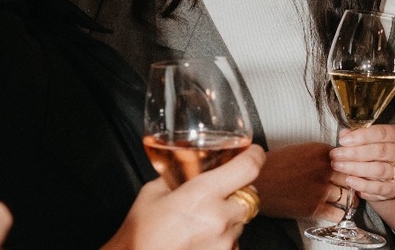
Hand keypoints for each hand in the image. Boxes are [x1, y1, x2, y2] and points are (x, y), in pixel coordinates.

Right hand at [103, 144, 264, 249]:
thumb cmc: (139, 236)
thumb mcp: (153, 194)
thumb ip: (177, 177)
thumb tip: (189, 167)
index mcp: (203, 195)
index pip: (248, 168)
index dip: (255, 156)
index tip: (255, 153)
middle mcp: (219, 218)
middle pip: (249, 195)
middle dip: (236, 193)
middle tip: (217, 196)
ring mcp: (224, 242)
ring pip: (242, 220)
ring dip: (229, 217)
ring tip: (202, 223)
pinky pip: (234, 241)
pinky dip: (223, 238)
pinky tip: (202, 238)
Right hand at [253, 143, 346, 221]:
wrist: (255, 182)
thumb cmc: (271, 165)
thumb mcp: (297, 150)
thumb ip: (316, 155)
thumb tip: (328, 160)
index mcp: (320, 151)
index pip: (348, 158)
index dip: (350, 165)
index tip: (351, 170)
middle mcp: (324, 169)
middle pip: (350, 176)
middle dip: (353, 182)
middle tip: (355, 186)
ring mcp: (320, 189)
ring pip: (347, 196)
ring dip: (348, 199)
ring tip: (349, 201)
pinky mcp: (314, 207)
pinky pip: (337, 213)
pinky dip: (339, 214)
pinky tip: (337, 212)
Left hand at [330, 125, 394, 201]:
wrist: (385, 179)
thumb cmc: (374, 154)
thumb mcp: (367, 141)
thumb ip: (356, 136)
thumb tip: (344, 134)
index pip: (382, 132)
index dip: (361, 136)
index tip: (343, 140)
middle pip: (380, 151)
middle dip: (354, 153)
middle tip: (335, 155)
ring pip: (378, 169)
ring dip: (355, 168)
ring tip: (338, 166)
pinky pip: (379, 188)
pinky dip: (363, 185)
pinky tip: (349, 181)